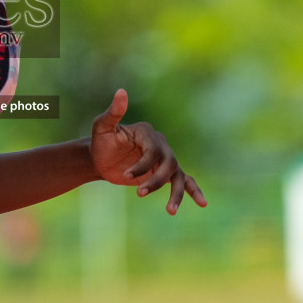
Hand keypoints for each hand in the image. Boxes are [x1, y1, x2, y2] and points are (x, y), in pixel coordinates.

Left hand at [89, 87, 206, 214]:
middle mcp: (160, 145)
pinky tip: (203, 203)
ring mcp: (164, 159)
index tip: (125, 176)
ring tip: (170, 211)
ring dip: (176, 193)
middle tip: (139, 193)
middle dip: (156, 180)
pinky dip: (193, 191)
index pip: (152, 151)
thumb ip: (113, 112)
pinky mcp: (164, 173)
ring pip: (177, 175)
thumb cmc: (100, 142)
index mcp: (147, 133)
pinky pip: (183, 180)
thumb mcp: (102, 127)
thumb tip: (121, 92)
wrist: (101, 159)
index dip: (142, 165)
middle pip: (168, 164)